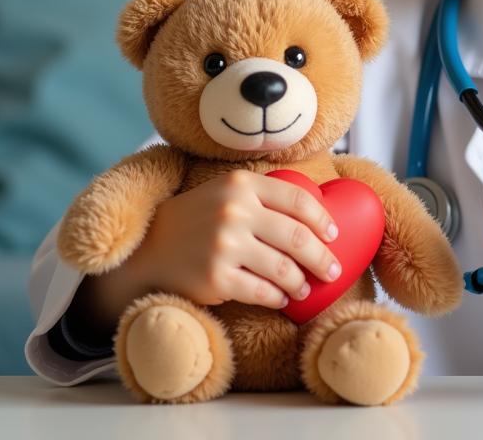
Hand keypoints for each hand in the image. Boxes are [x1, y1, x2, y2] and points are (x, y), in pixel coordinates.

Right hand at [74, 169, 343, 333]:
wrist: (149, 248)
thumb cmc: (199, 217)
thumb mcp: (227, 190)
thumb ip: (264, 194)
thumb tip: (316, 214)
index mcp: (241, 184)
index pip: (297, 200)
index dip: (322, 219)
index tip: (333, 235)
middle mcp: (234, 212)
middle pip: (297, 237)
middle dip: (322, 257)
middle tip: (333, 270)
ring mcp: (224, 246)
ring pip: (284, 269)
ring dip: (301, 282)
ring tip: (305, 287)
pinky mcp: (216, 279)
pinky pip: (262, 292)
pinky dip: (278, 297)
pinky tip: (282, 298)